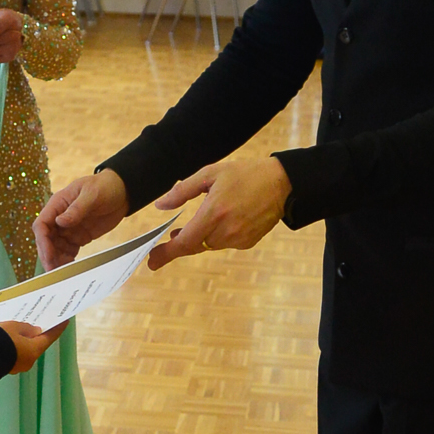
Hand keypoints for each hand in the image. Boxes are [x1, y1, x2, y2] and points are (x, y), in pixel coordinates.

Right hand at [0, 318, 63, 373]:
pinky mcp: (5, 366)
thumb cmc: (0, 339)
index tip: (65, 320)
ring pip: (23, 349)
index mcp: (34, 351)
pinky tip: (8, 337)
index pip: (50, 337)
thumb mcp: (14, 327)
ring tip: (19, 327)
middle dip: (37, 334)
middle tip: (39, 321)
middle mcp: (28, 361)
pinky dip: (14, 345)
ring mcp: (16, 365)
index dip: (58, 328)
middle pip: (36, 344)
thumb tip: (35, 331)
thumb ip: (26, 328)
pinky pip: (13, 353)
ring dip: (23, 339)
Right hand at [34, 169, 128, 269]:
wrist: (122, 192)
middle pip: (46, 239)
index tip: (48, 255)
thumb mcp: (91, 195)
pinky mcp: (78, 237)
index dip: (42, 241)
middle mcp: (59, 218)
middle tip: (53, 271)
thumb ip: (76, 209)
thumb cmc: (105, 186)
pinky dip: (67, 261)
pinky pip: (68, 251)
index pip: (42, 224)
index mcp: (57, 204)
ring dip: (56, 261)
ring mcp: (68, 229)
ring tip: (62, 275)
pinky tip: (70, 270)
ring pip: (55, 248)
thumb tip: (60, 222)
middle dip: (48, 255)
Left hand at [148, 156, 291, 267]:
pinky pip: (224, 243)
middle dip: (179, 245)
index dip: (167, 253)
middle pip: (195, 245)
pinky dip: (217, 236)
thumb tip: (160, 205)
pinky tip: (219, 222)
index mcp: (214, 213)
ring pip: (209, 245)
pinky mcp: (248, 242)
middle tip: (165, 245)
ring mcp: (238, 239)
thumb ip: (182, 191)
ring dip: (198, 238)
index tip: (153, 260)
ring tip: (192, 226)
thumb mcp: (210, 174)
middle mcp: (226, 230)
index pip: (185, 241)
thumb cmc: (244, 174)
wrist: (280, 183)